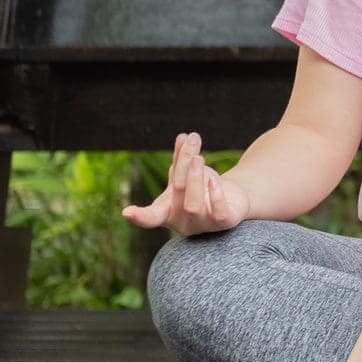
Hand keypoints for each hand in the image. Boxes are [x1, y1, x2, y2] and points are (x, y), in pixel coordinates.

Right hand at [122, 132, 250, 235]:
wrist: (234, 200)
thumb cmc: (203, 188)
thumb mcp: (188, 174)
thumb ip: (182, 159)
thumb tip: (182, 136)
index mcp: (167, 212)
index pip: (151, 217)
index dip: (139, 216)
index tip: (127, 212)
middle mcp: (183, 222)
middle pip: (178, 191)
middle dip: (184, 164)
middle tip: (192, 141)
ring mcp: (203, 224)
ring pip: (193, 205)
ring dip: (194, 178)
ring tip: (198, 157)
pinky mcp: (225, 223)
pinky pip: (219, 213)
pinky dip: (216, 196)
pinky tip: (214, 181)